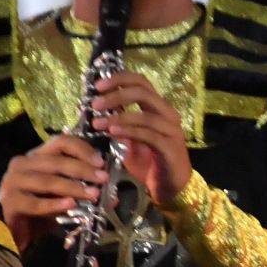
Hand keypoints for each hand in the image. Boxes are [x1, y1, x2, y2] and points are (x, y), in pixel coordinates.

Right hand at [0, 133, 108, 250]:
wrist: (9, 233)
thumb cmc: (38, 212)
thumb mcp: (63, 198)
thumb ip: (82, 192)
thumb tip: (112, 197)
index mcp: (37, 157)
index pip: (60, 142)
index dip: (82, 149)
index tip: (101, 162)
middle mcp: (22, 165)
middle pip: (56, 161)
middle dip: (83, 169)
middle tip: (103, 179)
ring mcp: (12, 182)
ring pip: (47, 181)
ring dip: (73, 187)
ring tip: (94, 194)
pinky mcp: (8, 202)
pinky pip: (35, 203)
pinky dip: (54, 204)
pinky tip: (71, 205)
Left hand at [89, 72, 191, 205]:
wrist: (170, 188)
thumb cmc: (148, 163)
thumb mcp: (129, 140)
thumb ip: (117, 124)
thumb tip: (95, 110)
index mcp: (157, 109)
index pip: (141, 82)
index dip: (119, 79)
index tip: (98, 86)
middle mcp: (167, 115)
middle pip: (143, 92)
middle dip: (116, 95)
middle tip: (95, 104)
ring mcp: (171, 131)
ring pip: (145, 115)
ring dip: (118, 116)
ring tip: (97, 123)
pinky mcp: (170, 148)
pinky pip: (148, 135)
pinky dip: (129, 131)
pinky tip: (112, 132)